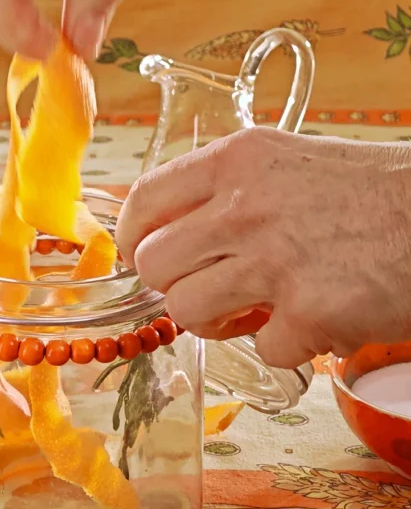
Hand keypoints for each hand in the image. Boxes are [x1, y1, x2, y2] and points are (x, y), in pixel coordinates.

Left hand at [116, 127, 410, 367]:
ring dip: (216, 322)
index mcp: (239, 159)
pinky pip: (259, 349)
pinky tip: (314, 322)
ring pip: (187, 311)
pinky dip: (285, 346)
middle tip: (208, 290)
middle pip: (153, 263)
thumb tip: (170, 230)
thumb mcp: (291, 164)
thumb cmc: (374, 192)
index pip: (144, 199)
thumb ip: (231, 190)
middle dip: (174, 286)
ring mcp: (274, 258)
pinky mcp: (307, 310)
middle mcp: (246, 204)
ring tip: (254, 313)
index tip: (141, 257)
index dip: (133, 239)